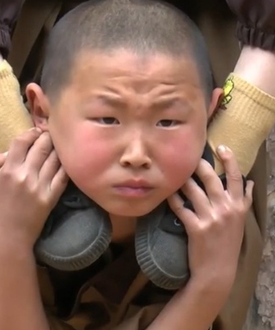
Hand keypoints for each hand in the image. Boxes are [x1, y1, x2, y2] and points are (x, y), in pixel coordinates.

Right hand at [0, 128, 67, 247]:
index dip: (30, 132)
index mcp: (9, 170)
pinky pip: (62, 176)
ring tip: (58, 144)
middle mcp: (26, 175)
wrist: (11, 235)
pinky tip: (66, 160)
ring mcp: (41, 186)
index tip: (34, 131)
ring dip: (57, 148)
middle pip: (41, 146)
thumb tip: (7, 151)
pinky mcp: (52, 197)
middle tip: (49, 133)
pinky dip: (65, 165)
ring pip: (54, 159)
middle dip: (46, 136)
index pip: (21, 142)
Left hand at [167, 145, 252, 291]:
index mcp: (238, 207)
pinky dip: (172, 198)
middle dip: (199, 164)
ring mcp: (211, 219)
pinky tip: (168, 193)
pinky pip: (180, 206)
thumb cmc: (228, 243)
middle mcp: (226, 210)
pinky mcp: (196, 228)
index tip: (221, 146)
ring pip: (193, 189)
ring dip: (182, 180)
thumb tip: (250, 182)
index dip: (230, 160)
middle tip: (190, 157)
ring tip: (175, 173)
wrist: (217, 272)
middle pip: (211, 178)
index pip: (236, 178)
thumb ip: (245, 201)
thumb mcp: (240, 222)